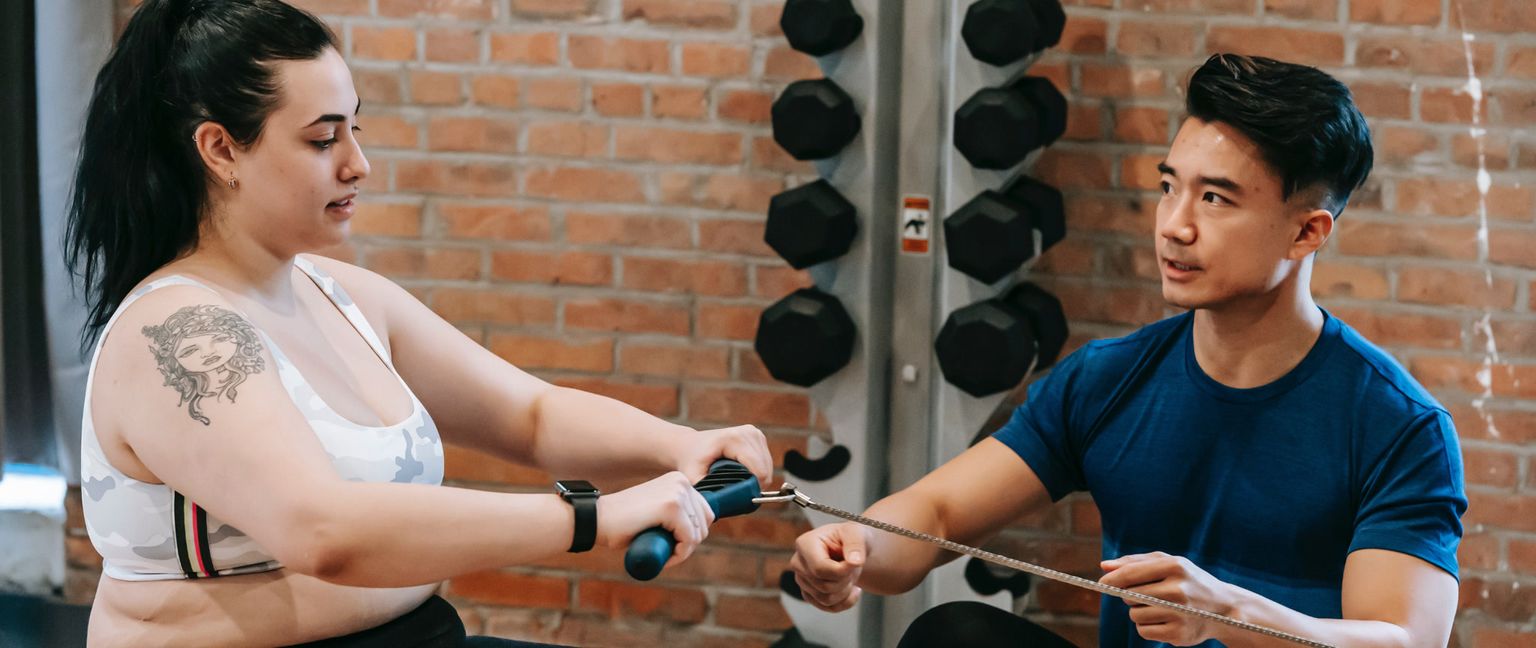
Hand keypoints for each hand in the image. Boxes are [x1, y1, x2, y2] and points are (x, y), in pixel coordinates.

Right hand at [596, 471, 714, 564]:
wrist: (597, 519)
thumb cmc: (623, 523)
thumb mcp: (657, 512)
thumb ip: (676, 513)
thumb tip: (701, 530)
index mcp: (679, 480)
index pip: (705, 512)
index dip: (691, 534)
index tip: (672, 544)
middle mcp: (682, 482)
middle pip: (705, 523)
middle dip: (688, 543)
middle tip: (667, 552)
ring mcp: (677, 493)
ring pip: (698, 534)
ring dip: (683, 551)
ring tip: (663, 554)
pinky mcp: (672, 507)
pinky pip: (689, 540)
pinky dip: (679, 555)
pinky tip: (664, 558)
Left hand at [672, 425, 772, 488]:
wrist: (689, 444)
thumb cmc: (691, 461)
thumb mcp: (693, 477)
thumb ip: (707, 492)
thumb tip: (721, 506)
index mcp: (736, 440)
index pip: (759, 471)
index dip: (753, 489)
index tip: (739, 498)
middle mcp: (749, 433)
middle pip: (765, 470)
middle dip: (754, 486)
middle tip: (736, 493)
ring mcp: (755, 433)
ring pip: (768, 467)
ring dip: (757, 480)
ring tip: (738, 485)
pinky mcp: (758, 436)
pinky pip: (766, 462)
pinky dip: (758, 472)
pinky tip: (743, 475)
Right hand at [788, 522, 869, 611]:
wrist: (851, 550)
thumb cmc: (850, 538)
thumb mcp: (856, 533)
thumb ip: (856, 544)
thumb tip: (855, 561)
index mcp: (804, 544)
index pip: (820, 569)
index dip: (842, 571)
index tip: (857, 563)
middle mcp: (798, 563)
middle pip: (824, 586)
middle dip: (845, 580)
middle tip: (852, 567)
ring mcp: (801, 580)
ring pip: (825, 599)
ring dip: (846, 591)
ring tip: (850, 575)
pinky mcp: (808, 594)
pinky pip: (827, 607)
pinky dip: (845, 602)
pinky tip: (852, 589)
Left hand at [1099, 552, 1238, 645]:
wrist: (1224, 607)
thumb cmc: (1188, 580)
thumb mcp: (1168, 563)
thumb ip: (1135, 561)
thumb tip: (1104, 566)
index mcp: (1175, 566)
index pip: (1131, 574)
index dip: (1112, 580)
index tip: (1102, 583)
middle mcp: (1178, 590)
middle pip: (1129, 596)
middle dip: (1130, 596)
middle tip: (1147, 594)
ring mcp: (1180, 614)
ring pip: (1134, 615)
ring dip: (1139, 612)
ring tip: (1159, 607)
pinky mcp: (1179, 635)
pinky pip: (1143, 631)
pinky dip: (1147, 627)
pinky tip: (1163, 620)